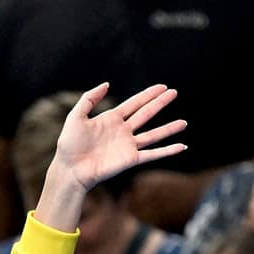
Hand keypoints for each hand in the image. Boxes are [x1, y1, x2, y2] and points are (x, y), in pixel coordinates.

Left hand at [51, 82, 187, 193]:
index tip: (162, 87)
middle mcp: (122, 131)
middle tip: (174, 92)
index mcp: (111, 119)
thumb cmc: (69, 145)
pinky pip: (153, 154)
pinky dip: (167, 151)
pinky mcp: (130, 159)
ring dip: (169, 129)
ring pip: (153, 135)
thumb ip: (89, 99)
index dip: (148, 95)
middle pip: (146, 114)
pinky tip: (181, 147)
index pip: (134, 103)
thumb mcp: (76, 117)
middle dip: (160, 103)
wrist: (70, 169)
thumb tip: (107, 84)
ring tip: (184, 123)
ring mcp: (128, 146)